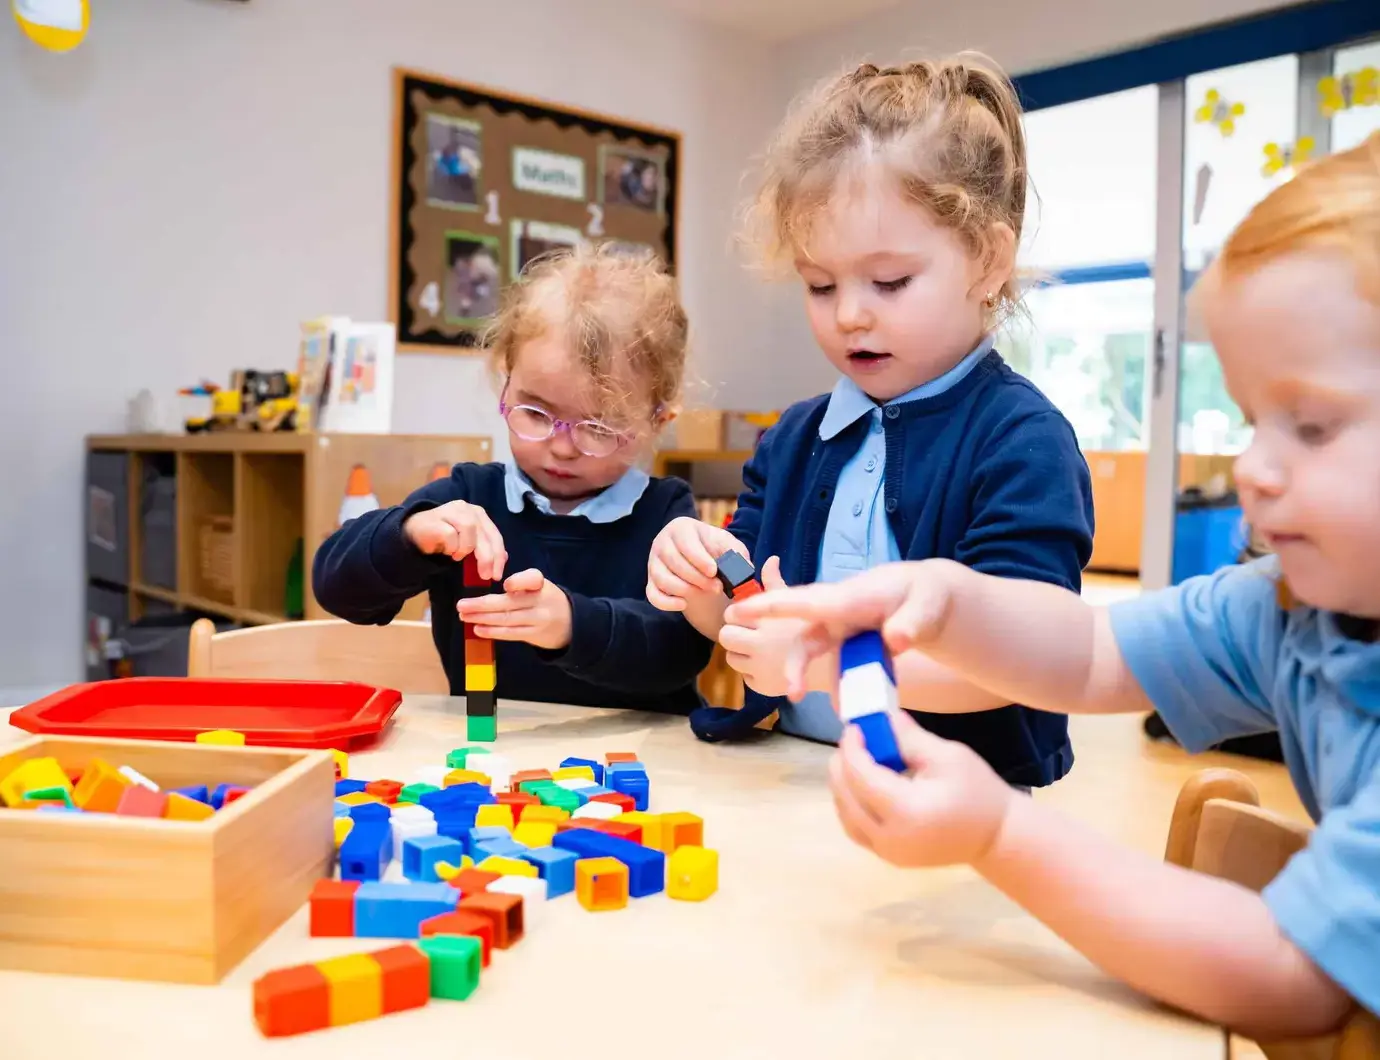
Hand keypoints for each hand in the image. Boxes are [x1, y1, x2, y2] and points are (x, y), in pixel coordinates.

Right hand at [403, 501, 506, 579]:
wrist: (414, 533)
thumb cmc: (443, 539)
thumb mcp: (467, 545)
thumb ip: (484, 548)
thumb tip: (503, 557)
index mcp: (479, 514)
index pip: (495, 536)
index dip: (498, 556)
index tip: (497, 575)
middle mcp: (468, 509)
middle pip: (485, 536)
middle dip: (487, 558)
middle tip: (485, 576)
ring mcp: (452, 511)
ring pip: (470, 534)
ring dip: (465, 550)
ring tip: (457, 556)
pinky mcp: (438, 518)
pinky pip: (451, 537)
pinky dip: (451, 548)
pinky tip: (446, 550)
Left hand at [455, 568, 571, 650]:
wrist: (570, 623)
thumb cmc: (544, 599)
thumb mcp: (538, 585)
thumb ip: (519, 580)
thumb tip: (491, 565)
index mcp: (541, 584)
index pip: (532, 579)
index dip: (519, 582)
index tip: (505, 585)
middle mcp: (541, 601)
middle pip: (510, 603)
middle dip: (483, 604)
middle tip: (461, 605)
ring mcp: (538, 620)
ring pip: (507, 619)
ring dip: (483, 618)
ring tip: (464, 616)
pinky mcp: (534, 635)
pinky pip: (511, 634)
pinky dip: (493, 632)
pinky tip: (477, 629)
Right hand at [646, 516, 746, 611]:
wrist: (705, 565)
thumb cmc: (716, 551)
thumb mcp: (730, 547)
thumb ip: (737, 554)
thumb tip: (743, 567)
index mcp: (681, 528)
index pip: (685, 542)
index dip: (699, 558)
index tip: (714, 571)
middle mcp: (662, 542)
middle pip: (673, 561)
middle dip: (697, 578)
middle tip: (717, 587)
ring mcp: (654, 563)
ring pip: (662, 578)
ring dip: (685, 589)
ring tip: (706, 592)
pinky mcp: (651, 582)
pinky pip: (652, 595)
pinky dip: (666, 603)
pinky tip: (684, 604)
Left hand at [717, 557, 800, 696]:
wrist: (830, 663)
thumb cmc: (811, 628)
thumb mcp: (796, 601)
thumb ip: (776, 583)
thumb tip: (770, 560)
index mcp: (766, 621)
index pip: (731, 615)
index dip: (736, 616)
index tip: (746, 618)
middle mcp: (761, 644)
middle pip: (725, 637)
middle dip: (734, 636)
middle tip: (749, 636)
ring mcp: (761, 667)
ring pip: (731, 658)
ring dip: (741, 654)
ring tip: (760, 651)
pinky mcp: (762, 686)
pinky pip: (744, 677)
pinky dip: (753, 673)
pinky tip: (769, 666)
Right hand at [723, 559, 962, 698]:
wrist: (927, 599)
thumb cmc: (925, 594)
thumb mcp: (927, 605)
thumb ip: (912, 623)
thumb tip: (894, 639)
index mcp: (849, 599)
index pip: (805, 602)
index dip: (770, 606)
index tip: (740, 610)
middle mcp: (837, 614)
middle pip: (805, 638)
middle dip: (795, 664)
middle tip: (793, 693)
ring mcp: (841, 631)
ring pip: (818, 656)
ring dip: (818, 681)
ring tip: (837, 710)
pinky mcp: (849, 646)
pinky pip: (838, 667)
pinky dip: (844, 687)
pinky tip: (854, 705)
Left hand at [830, 709, 1014, 868]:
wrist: (996, 837)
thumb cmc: (977, 792)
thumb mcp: (947, 756)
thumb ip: (909, 738)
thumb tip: (882, 717)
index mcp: (905, 810)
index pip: (861, 776)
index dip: (852, 749)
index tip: (854, 727)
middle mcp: (890, 836)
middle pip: (847, 798)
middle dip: (842, 766)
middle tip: (850, 741)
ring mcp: (888, 852)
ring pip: (847, 817)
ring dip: (843, 788)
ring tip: (851, 761)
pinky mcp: (891, 857)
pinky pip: (858, 830)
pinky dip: (852, 807)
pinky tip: (860, 786)